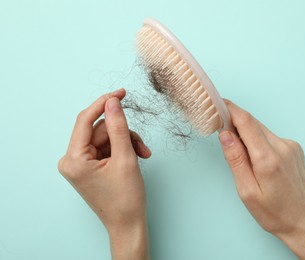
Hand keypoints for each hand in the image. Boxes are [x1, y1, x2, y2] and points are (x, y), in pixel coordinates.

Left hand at [58, 89, 149, 259]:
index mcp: (73, 159)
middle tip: (141, 146)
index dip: (104, 103)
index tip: (120, 92)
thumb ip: (118, 127)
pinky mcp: (89, 167)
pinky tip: (135, 158)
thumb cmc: (125, 199)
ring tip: (142, 155)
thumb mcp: (125, 158)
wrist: (128, 224)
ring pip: (106, 138)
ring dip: (126, 142)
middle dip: (123, 134)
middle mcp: (72, 160)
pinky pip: (106, 147)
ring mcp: (80, 164)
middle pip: (100, 130)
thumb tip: (113, 102)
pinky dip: (123, 150)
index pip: (85, 120)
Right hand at [218, 100, 304, 259]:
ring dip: (246, 132)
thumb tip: (225, 134)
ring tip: (237, 149)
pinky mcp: (295, 149)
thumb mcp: (247, 191)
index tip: (216, 105)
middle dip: (234, 122)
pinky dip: (258, 140)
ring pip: (261, 129)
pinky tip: (254, 157)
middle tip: (219, 127)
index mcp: (268, 158)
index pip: (246, 121)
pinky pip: (270, 137)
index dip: (229, 109)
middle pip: (253, 122)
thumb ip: (236, 160)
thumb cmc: (274, 213)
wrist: (304, 222)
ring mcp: (291, 146)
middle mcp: (283, 147)